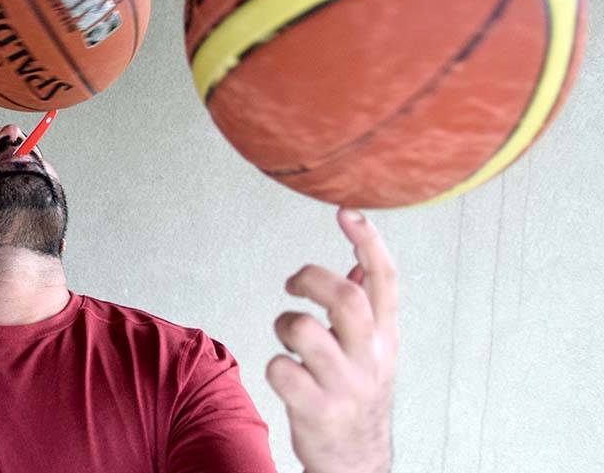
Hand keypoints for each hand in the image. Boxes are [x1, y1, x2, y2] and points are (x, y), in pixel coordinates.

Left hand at [266, 209, 397, 472]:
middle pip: (346, 300)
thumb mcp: (372, 352)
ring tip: (287, 336)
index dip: (368, 242)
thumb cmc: (356, 395)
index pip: (385, 282)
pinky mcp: (316, 410)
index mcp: (385, 339)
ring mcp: (345, 386)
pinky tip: (283, 373)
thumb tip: (358, 263)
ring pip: (305, 331)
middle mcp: (370, 359)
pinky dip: (274, 364)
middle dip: (312, 278)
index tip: (346, 212)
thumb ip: (368, 309)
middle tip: (294, 284)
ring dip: (285, 324)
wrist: (357, 462)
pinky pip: (281, 369)